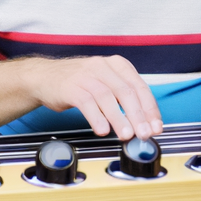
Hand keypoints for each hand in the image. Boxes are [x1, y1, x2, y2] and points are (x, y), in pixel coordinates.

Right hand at [22, 56, 162, 139]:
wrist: (44, 77)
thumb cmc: (79, 84)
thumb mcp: (105, 85)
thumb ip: (123, 101)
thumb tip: (143, 125)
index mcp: (117, 65)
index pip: (140, 87)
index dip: (150, 109)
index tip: (156, 127)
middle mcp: (103, 66)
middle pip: (126, 92)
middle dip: (138, 115)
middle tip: (145, 134)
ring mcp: (86, 75)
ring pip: (107, 97)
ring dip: (119, 118)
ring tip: (126, 135)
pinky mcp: (70, 86)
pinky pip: (86, 102)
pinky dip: (97, 117)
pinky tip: (102, 130)